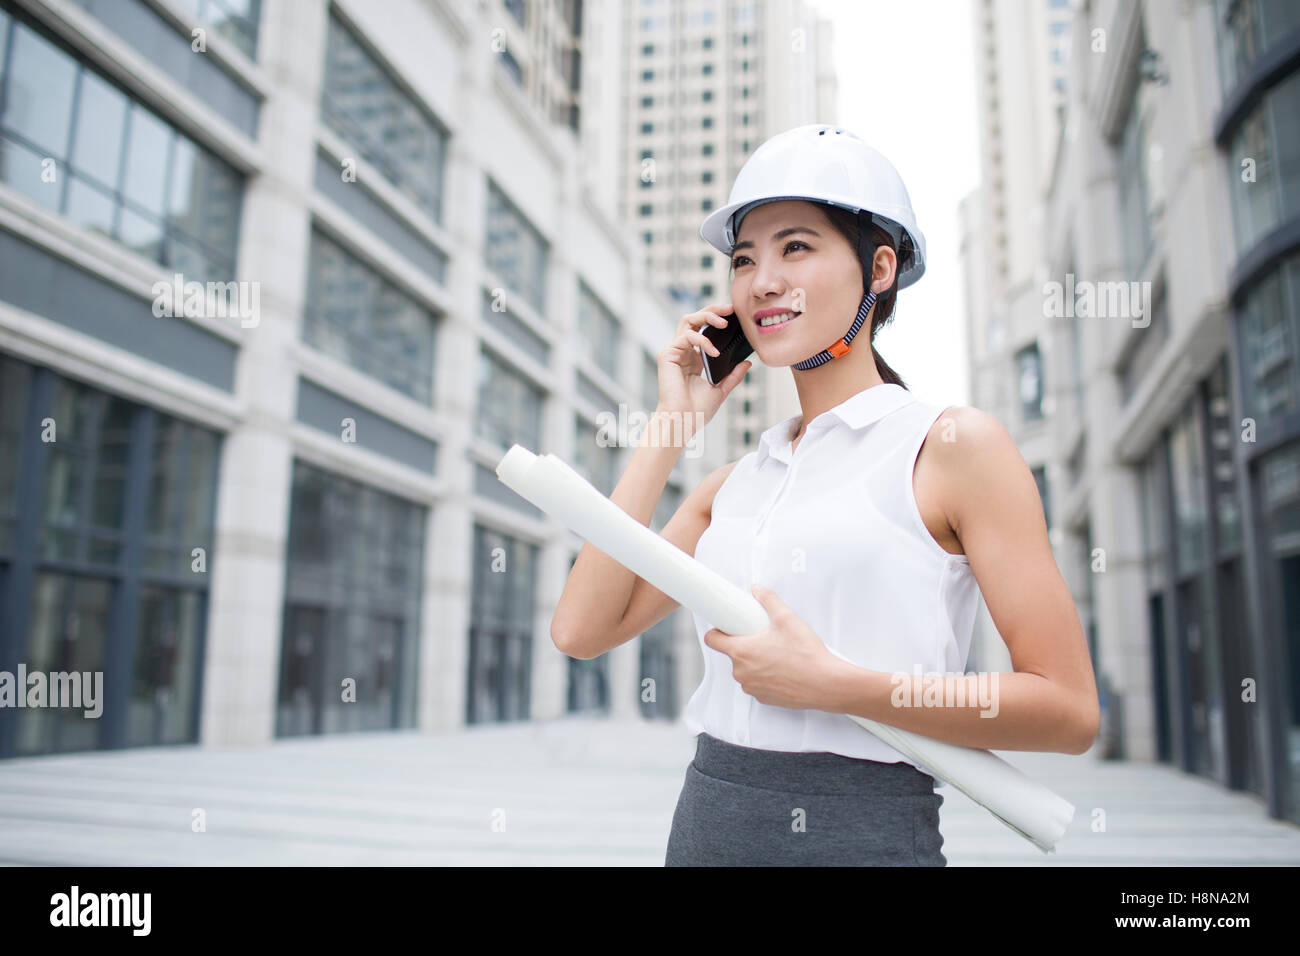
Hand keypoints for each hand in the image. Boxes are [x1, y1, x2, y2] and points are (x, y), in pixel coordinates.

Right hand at [656, 304, 751, 427]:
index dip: (716, 320)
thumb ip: (732, 375)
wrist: (682, 421)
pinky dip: (702, 340)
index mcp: (693, 359)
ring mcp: (674, 352)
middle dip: (712, 310)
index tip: (734, 316)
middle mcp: (683, 352)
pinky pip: (686, 337)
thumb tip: (747, 363)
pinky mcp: (668, 355)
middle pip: (694, 319)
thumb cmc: (697, 411)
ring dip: (706, 316)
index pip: (703, 330)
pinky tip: (713, 351)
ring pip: (688, 321)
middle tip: (731, 309)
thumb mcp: (721, 390)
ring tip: (723, 321)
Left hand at [703, 584, 843, 710]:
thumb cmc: (807, 656)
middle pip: (732, 654)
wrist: (826, 684)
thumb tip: (758, 590)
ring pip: (745, 670)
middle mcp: (742, 673)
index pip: (712, 640)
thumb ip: (768, 600)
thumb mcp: (787, 619)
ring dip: (755, 662)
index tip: (726, 626)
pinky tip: (783, 669)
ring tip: (777, 653)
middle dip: (745, 644)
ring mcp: (752, 687)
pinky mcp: (764, 698)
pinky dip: (766, 676)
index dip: (718, 630)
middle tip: (763, 637)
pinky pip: (757, 683)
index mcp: (742, 652)